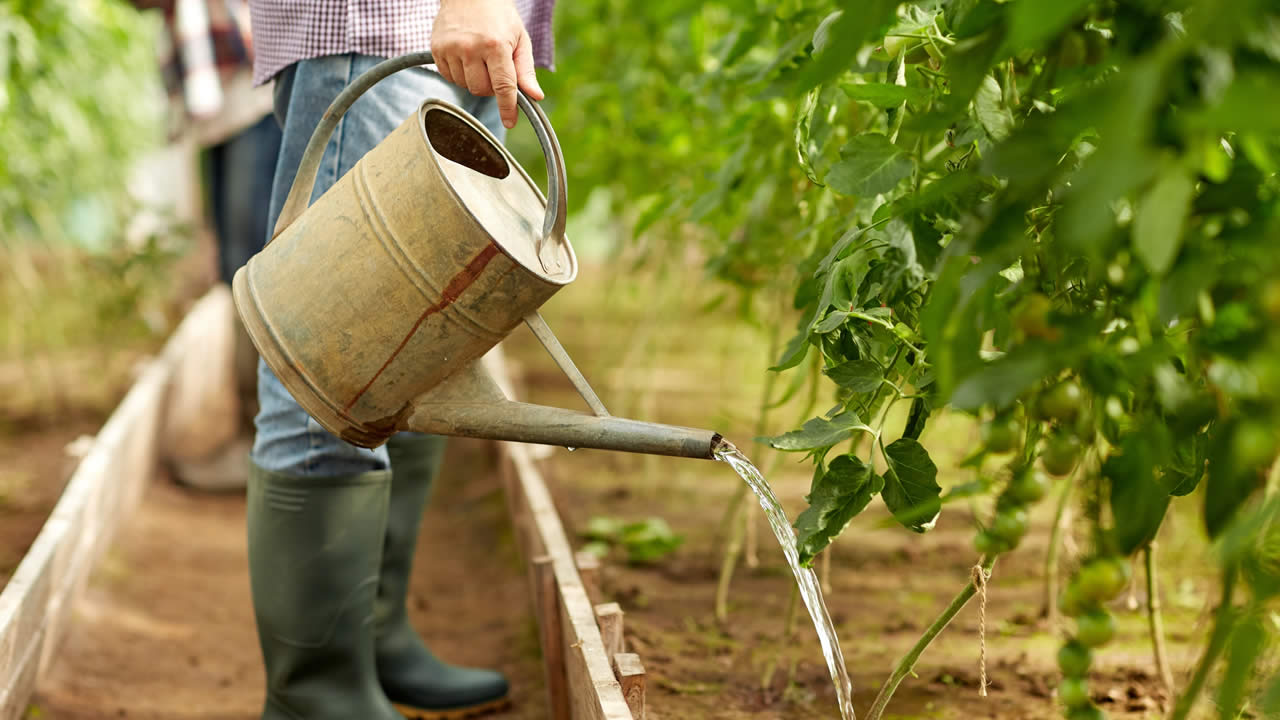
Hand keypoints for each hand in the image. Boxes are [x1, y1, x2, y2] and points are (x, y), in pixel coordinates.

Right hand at [432, 0, 544, 128]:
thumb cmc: (499, 17)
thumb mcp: (520, 39)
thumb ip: (525, 70)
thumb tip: (535, 97)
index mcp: (496, 45)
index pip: (503, 86)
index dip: (507, 108)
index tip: (510, 122)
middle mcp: (471, 48)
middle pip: (482, 90)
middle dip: (490, 86)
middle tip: (493, 68)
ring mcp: (451, 48)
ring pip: (465, 85)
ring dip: (474, 79)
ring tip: (478, 58)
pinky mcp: (437, 49)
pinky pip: (449, 77)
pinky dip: (459, 73)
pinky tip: (464, 56)